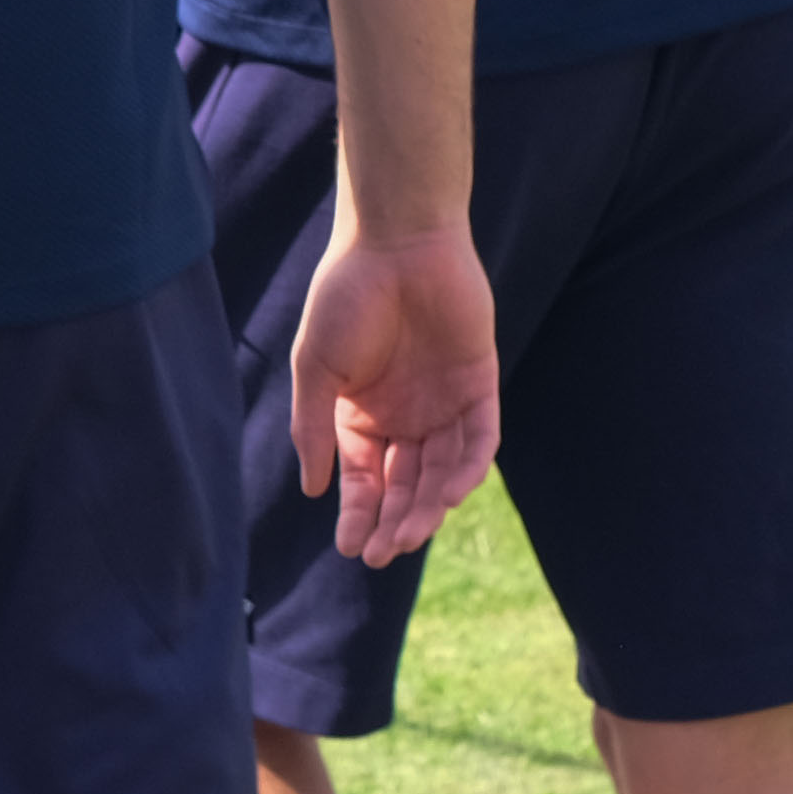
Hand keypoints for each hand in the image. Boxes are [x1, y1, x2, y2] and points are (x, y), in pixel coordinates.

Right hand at [285, 208, 498, 569]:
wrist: (397, 242)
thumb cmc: (347, 297)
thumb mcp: (316, 368)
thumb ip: (314, 429)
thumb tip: (313, 489)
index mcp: (361, 414)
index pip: (362, 479)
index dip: (358, 514)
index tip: (353, 548)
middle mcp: (404, 415)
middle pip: (403, 484)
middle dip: (394, 521)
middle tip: (383, 551)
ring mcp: (443, 402)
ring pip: (441, 471)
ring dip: (428, 505)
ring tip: (412, 532)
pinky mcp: (478, 385)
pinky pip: (480, 438)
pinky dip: (468, 468)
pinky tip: (449, 494)